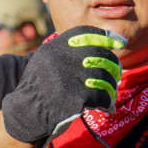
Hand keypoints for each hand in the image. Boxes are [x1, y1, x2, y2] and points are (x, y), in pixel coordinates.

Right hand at [1, 26, 124, 145]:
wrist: (27, 114)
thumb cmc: (41, 87)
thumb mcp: (46, 61)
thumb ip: (68, 50)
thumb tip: (107, 40)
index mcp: (54, 47)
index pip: (87, 33)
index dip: (106, 37)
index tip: (121, 42)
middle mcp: (61, 59)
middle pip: (100, 56)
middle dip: (113, 67)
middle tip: (117, 75)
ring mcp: (69, 78)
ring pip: (105, 77)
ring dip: (111, 87)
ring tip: (111, 94)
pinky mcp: (76, 97)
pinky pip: (102, 96)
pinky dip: (108, 102)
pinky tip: (108, 107)